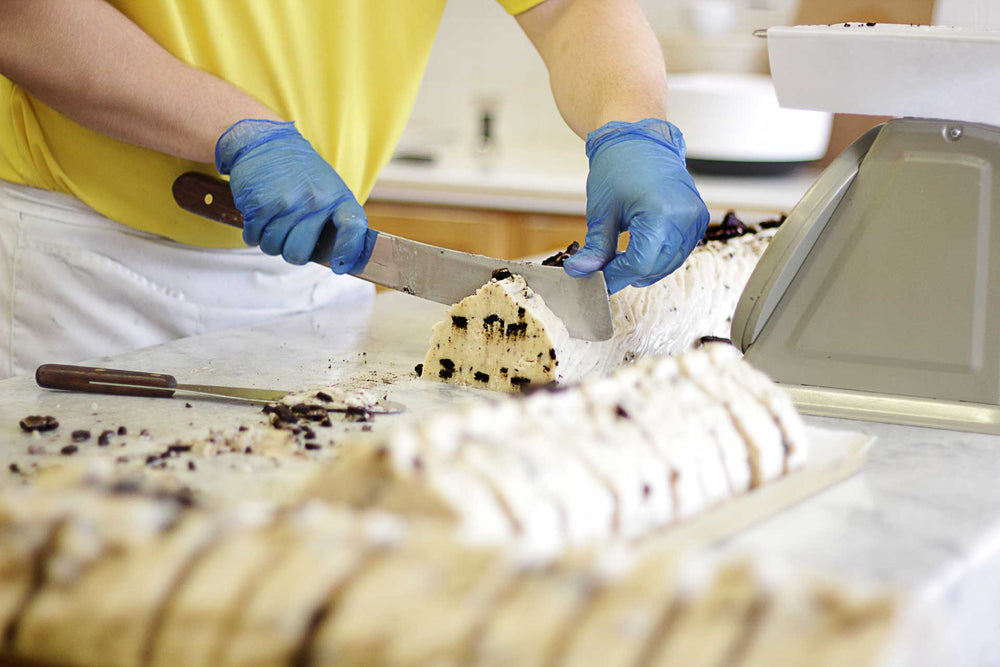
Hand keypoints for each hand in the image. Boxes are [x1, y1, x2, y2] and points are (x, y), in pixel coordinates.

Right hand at [215, 119, 371, 273]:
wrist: (265, 142)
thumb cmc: (299, 174)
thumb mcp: (327, 189)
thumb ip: (332, 221)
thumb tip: (341, 263)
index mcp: (337, 197)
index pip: (353, 228)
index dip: (348, 251)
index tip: (339, 265)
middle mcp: (315, 201)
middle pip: (298, 254)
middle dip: (289, 251)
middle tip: (287, 236)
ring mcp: (287, 202)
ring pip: (272, 248)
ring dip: (268, 242)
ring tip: (272, 222)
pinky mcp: (260, 203)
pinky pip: (252, 237)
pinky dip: (252, 233)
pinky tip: (258, 216)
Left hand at [563, 118, 709, 293]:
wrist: (640, 138)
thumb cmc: (619, 166)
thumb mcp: (602, 211)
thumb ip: (596, 247)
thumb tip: (581, 271)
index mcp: (660, 214)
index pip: (640, 264)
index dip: (617, 275)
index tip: (599, 279)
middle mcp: (684, 218)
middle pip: (656, 266)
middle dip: (629, 274)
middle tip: (606, 273)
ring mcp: (695, 217)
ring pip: (671, 262)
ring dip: (646, 268)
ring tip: (621, 264)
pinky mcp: (698, 217)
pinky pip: (681, 249)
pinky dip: (661, 257)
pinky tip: (641, 253)